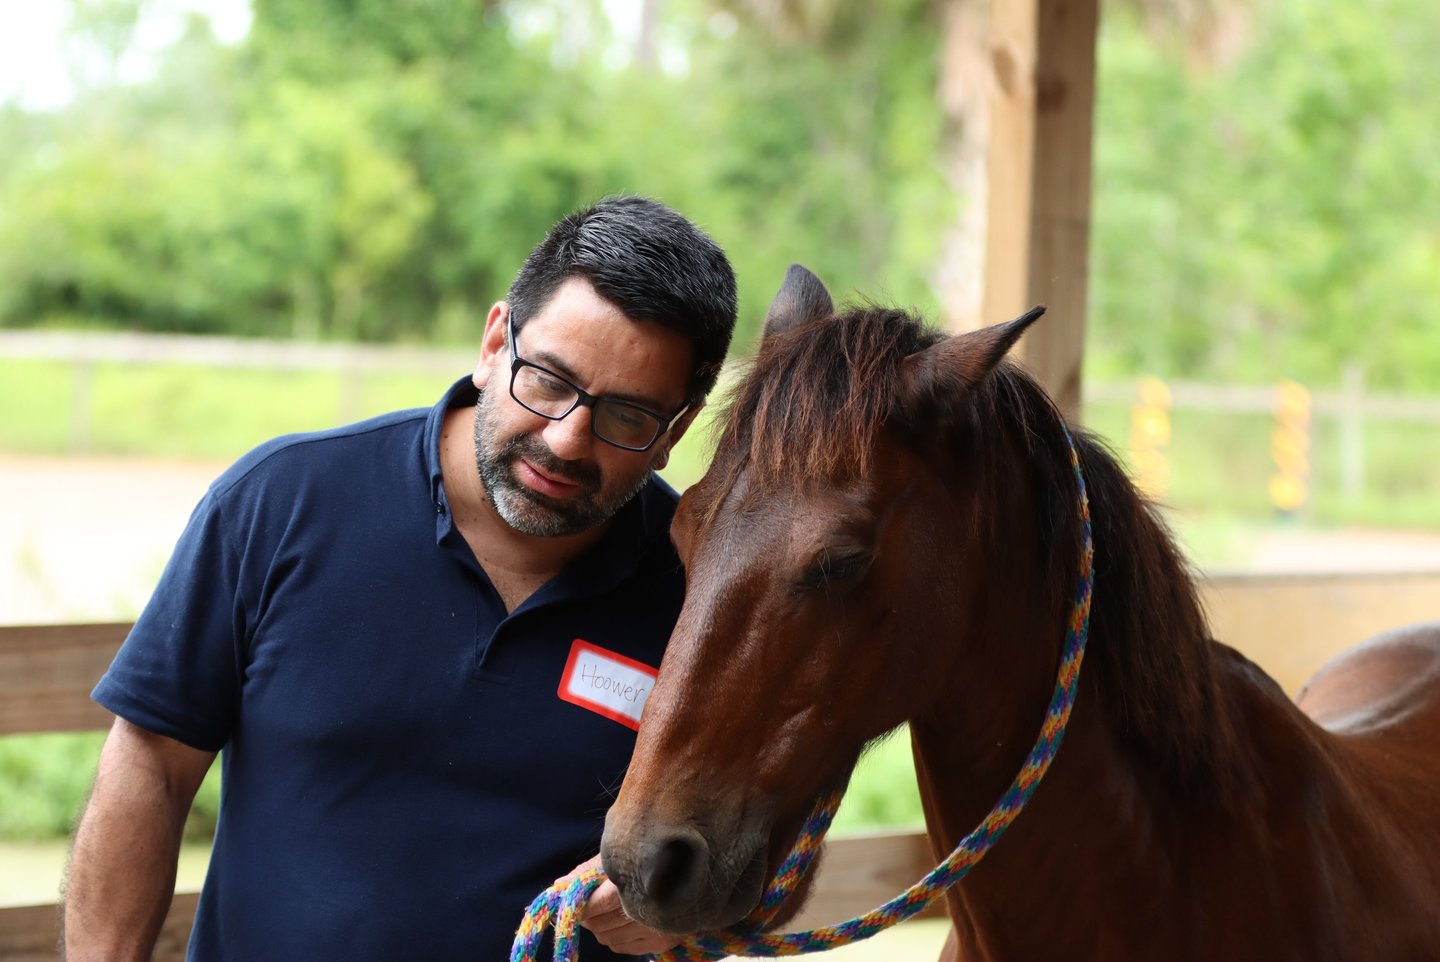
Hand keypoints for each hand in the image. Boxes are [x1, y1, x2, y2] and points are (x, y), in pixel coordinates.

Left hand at [555, 855, 680, 956]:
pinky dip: (617, 937)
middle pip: (599, 926)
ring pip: (608, 939)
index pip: (597, 905)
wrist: (691, 873)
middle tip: (592, 903)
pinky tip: (624, 920)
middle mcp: (648, 909)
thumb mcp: (617, 855)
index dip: (582, 905)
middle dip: (589, 916)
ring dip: (603, 927)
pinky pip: (622, 947)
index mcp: (635, 881)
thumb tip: (559, 885)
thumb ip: (587, 872)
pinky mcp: (662, 942)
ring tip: (611, 909)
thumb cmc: (646, 858)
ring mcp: (656, 928)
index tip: (577, 899)